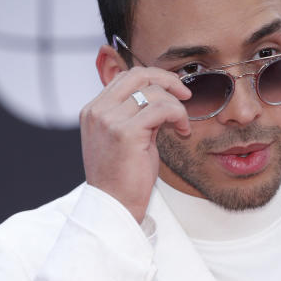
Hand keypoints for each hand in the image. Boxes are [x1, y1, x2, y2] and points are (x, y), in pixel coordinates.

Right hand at [79, 67, 191, 222]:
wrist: (114, 206)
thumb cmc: (123, 177)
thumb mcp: (126, 138)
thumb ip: (136, 115)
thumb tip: (161, 97)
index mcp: (94, 110)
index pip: (126, 77)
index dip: (154, 79)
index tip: (174, 91)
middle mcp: (98, 111)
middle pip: (138, 74)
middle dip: (167, 80)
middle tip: (185, 94)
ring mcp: (109, 119)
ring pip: (154, 92)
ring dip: (176, 105)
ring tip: (182, 125)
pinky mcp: (125, 132)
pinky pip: (162, 108)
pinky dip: (178, 115)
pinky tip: (182, 130)